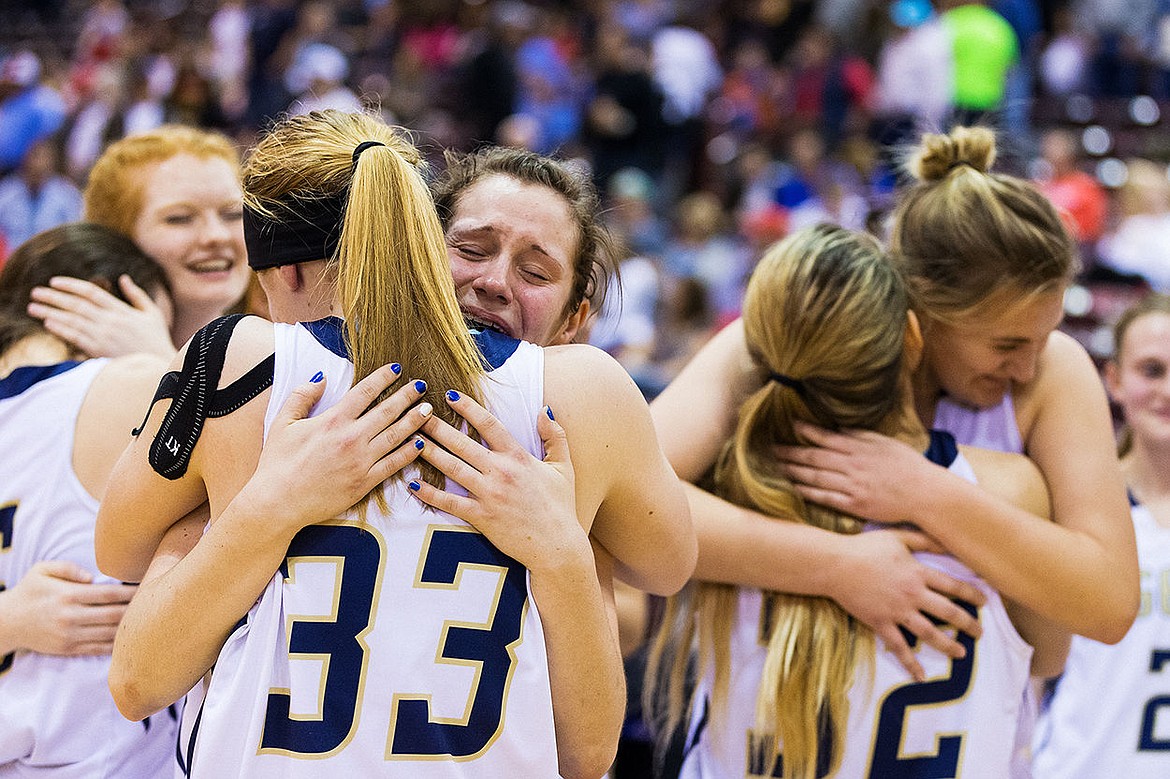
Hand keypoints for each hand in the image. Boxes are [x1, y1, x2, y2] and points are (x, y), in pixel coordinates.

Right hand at [1, 561, 135, 655]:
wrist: (6, 623)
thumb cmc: (29, 592)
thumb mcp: (42, 570)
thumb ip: (68, 567)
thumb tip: (92, 577)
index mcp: (68, 595)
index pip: (109, 594)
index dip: (131, 592)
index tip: (147, 587)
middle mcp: (71, 617)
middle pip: (114, 615)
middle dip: (136, 609)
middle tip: (154, 604)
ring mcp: (70, 636)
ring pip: (109, 633)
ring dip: (130, 628)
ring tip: (148, 621)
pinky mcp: (68, 649)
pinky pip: (98, 649)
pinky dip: (116, 645)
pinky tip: (130, 640)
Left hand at [27, 275, 175, 358]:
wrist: (161, 367)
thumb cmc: (157, 340)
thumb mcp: (153, 314)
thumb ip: (137, 295)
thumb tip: (124, 278)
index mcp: (122, 310)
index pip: (92, 292)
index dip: (72, 285)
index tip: (55, 281)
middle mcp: (111, 321)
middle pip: (77, 304)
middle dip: (54, 297)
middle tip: (35, 292)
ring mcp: (104, 336)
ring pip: (72, 320)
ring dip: (51, 312)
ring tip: (33, 307)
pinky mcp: (100, 351)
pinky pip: (76, 338)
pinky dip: (61, 330)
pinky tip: (48, 324)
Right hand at [241, 364, 432, 533]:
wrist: (278, 503)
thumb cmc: (277, 463)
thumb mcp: (282, 423)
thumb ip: (302, 396)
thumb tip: (322, 378)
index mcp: (332, 420)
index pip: (365, 392)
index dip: (383, 377)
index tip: (397, 368)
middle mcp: (351, 438)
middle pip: (387, 411)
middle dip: (407, 396)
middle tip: (421, 385)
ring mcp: (361, 461)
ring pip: (396, 436)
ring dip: (414, 421)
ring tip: (428, 409)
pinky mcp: (365, 483)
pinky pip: (393, 465)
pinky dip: (409, 453)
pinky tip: (420, 443)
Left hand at [410, 392, 586, 571]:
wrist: (557, 545)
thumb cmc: (560, 506)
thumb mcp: (563, 467)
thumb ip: (555, 435)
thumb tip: (544, 409)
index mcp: (518, 457)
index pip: (489, 425)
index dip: (469, 408)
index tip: (450, 396)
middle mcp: (500, 472)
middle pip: (462, 443)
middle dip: (438, 426)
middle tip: (418, 414)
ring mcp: (488, 494)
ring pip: (452, 468)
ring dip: (429, 452)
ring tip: (411, 439)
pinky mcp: (480, 516)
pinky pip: (449, 502)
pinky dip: (430, 494)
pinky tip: (412, 484)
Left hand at [775, 421, 937, 523]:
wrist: (925, 493)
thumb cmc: (908, 466)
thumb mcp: (886, 443)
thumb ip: (861, 436)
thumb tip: (839, 429)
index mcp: (860, 449)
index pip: (827, 438)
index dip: (807, 431)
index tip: (791, 425)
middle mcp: (852, 466)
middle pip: (814, 458)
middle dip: (790, 452)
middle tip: (770, 448)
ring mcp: (852, 486)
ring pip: (815, 477)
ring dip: (793, 471)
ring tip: (775, 467)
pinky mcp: (854, 505)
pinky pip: (825, 497)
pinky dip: (808, 492)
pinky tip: (793, 487)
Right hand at [831, 529, 985, 680]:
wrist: (835, 564)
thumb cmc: (865, 547)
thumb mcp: (897, 537)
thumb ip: (924, 540)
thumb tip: (947, 542)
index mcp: (918, 573)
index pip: (953, 586)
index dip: (972, 594)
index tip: (985, 601)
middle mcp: (912, 595)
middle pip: (948, 612)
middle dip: (967, 623)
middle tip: (980, 632)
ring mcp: (897, 611)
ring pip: (929, 632)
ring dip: (947, 645)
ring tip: (961, 654)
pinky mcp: (881, 623)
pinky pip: (899, 647)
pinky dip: (910, 663)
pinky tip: (921, 676)